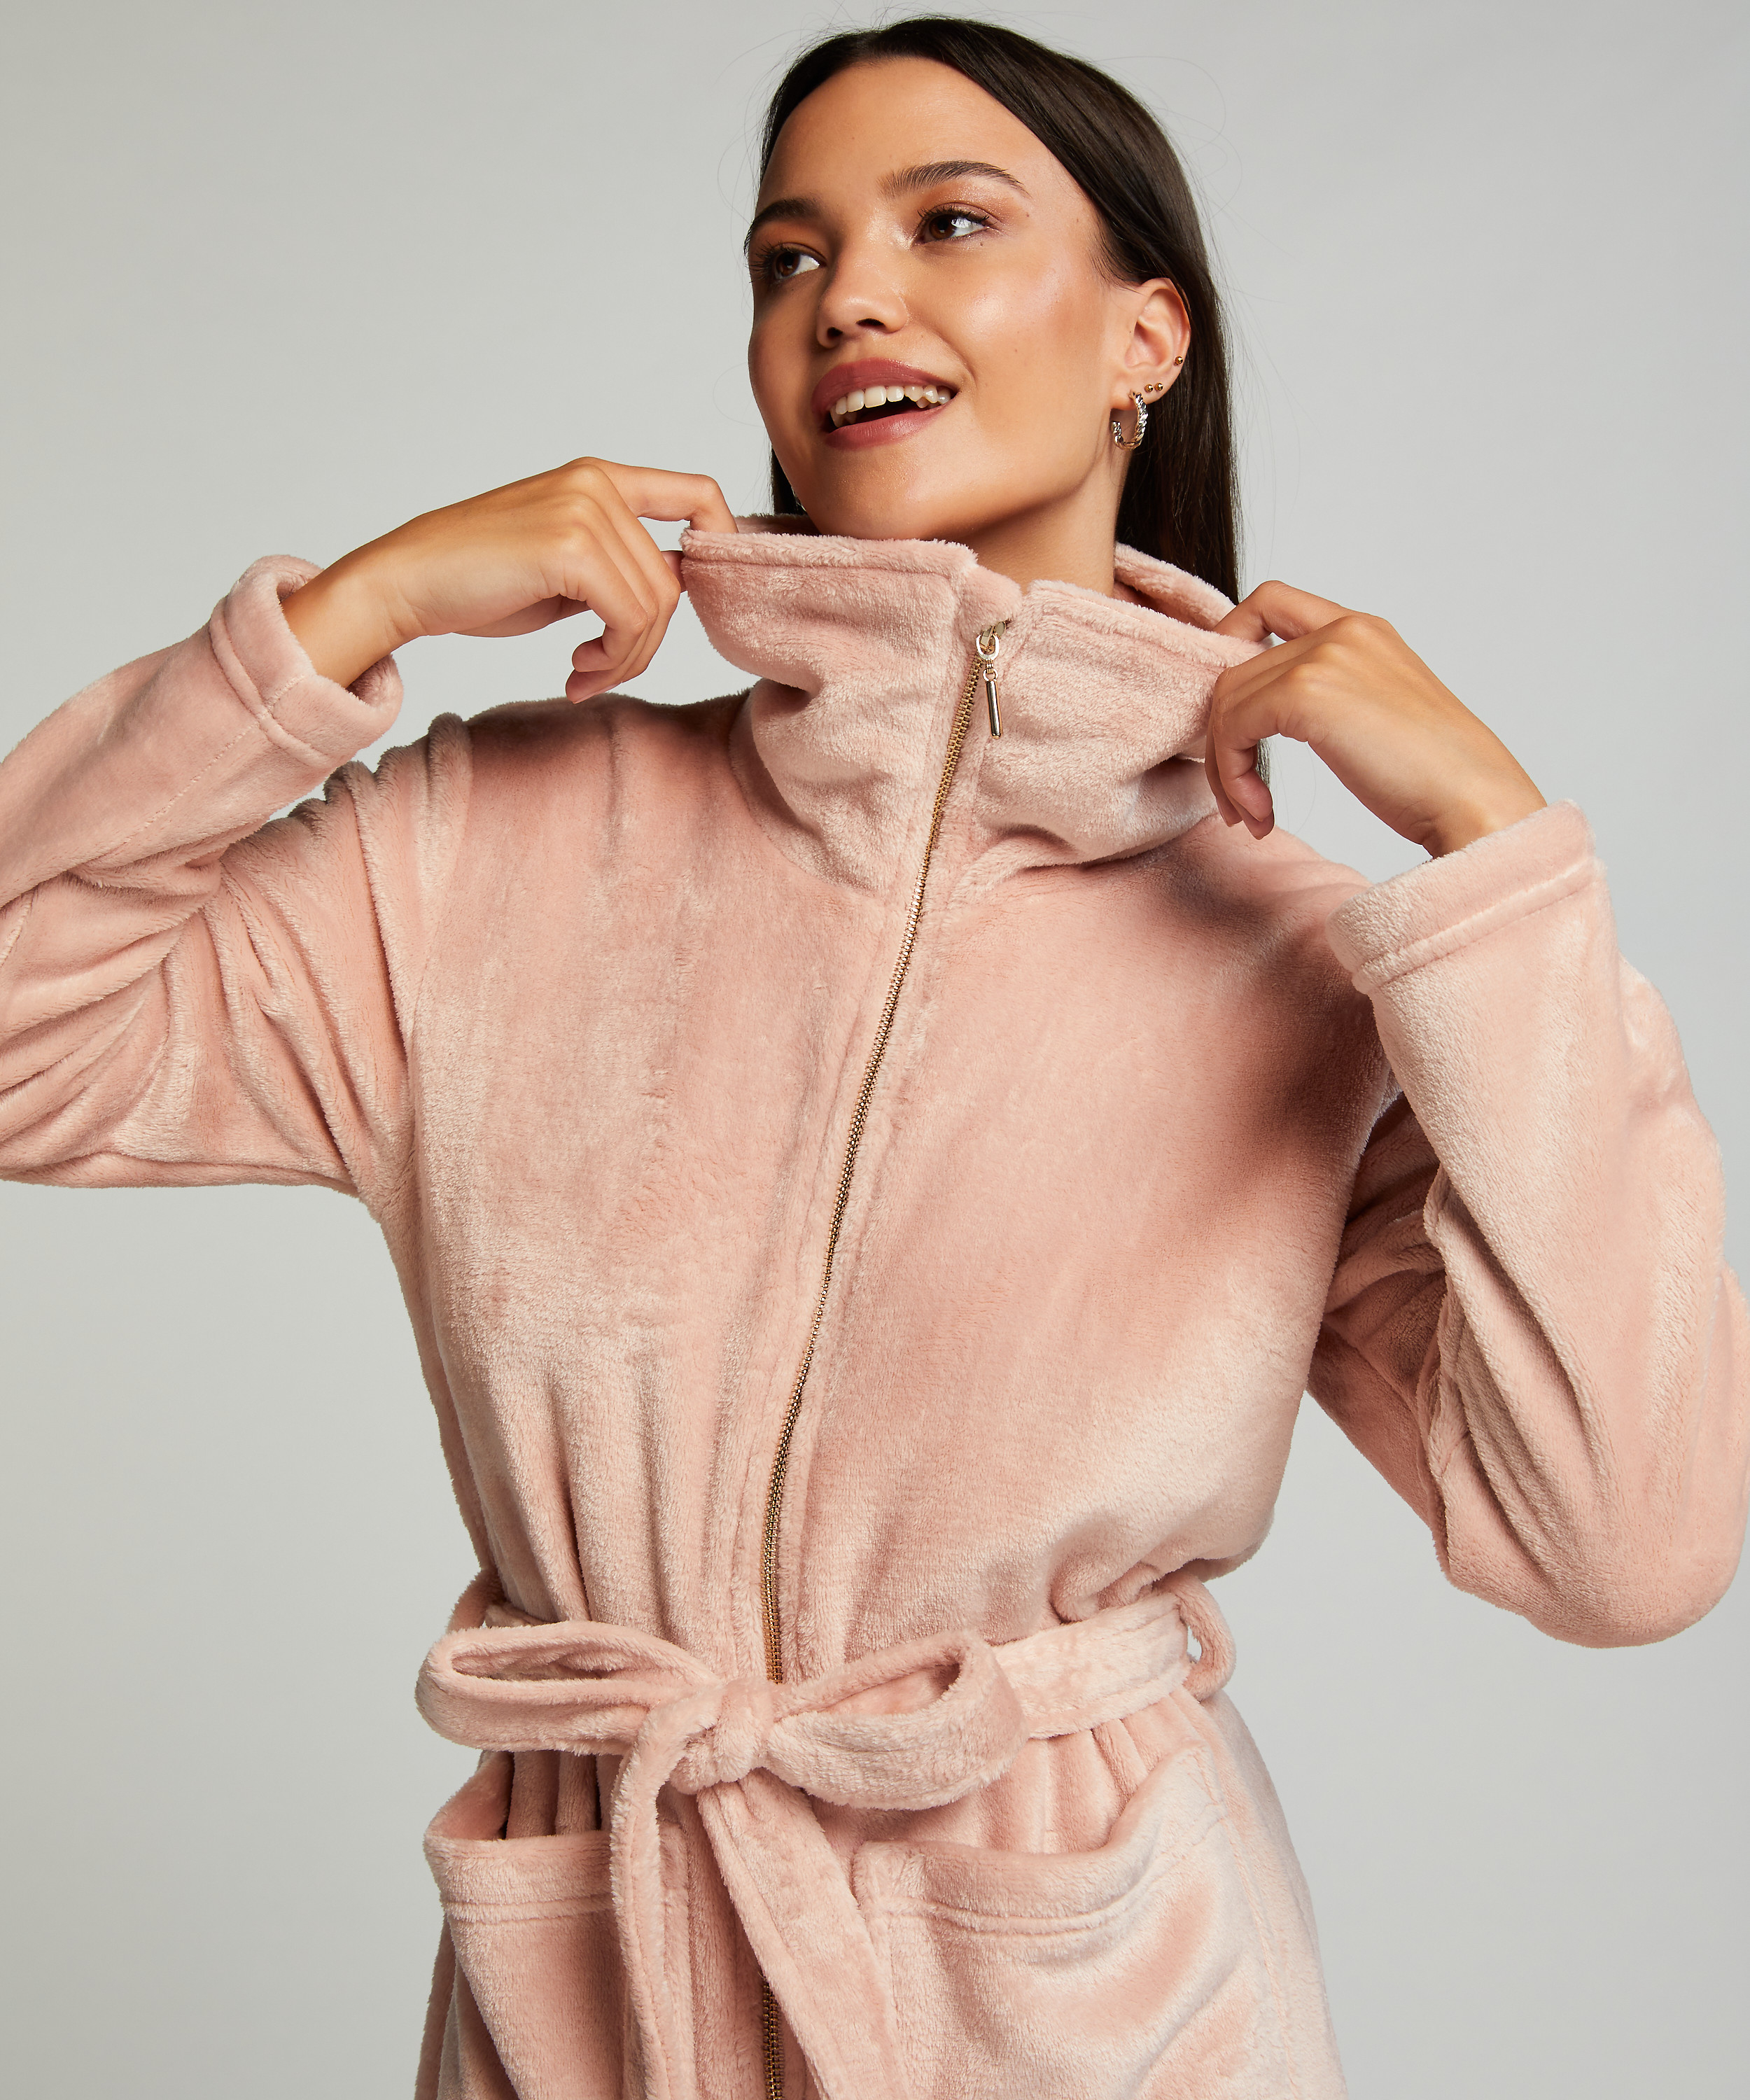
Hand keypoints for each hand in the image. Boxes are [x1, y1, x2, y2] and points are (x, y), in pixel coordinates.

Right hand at [282, 459, 734, 699]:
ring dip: (626, 658)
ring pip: (656, 606)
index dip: (720, 543)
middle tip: (600, 670)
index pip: (697, 493)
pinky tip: (576, 671)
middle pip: (673, 580)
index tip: (697, 599)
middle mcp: (597, 484)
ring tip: (585, 672)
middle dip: (647, 642)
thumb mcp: (565, 570)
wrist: (405, 583)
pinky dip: (612, 660)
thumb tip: (680, 587)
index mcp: (599, 478)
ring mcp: (584, 511)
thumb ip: (620, 569)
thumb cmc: (478, 581)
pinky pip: (629, 619)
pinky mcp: (570, 548)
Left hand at [1204, 582, 1544, 856]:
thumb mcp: (1376, 715)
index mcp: (1363, 630)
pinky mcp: (1307, 693)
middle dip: (1222, 737)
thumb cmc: (1434, 777)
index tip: (1225, 713)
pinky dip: (1233, 776)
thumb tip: (1259, 717)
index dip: (1228, 646)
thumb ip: (1327, 696)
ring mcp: (1325, 656)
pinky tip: (1262, 814)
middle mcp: (1343, 630)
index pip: (1268, 604)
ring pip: (1227, 700)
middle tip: (1239, 798)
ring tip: (1253, 815)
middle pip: (1235, 666)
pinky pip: (1233, 726)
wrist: (1472, 799)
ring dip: (1226, 768)